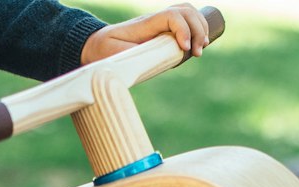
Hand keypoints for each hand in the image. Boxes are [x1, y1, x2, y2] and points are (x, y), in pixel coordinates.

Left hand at [81, 3, 211, 63]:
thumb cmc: (105, 51)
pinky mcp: (164, 29)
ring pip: (187, 12)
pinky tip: (200, 42)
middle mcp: (155, 19)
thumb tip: (143, 63)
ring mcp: (161, 22)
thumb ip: (129, 58)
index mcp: (145, 24)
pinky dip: (197, 27)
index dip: (182, 29)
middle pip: (184, 11)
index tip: (185, 50)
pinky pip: (185, 19)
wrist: (98, 44)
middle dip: (197, 30)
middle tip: (197, 53)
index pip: (170, 16)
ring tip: (201, 48)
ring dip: (200, 27)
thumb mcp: (114, 56)